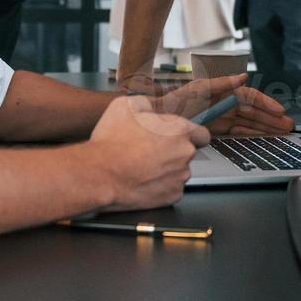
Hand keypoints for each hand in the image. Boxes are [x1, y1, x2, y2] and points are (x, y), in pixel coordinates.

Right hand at [88, 94, 209, 210]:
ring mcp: (180, 177)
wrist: (99, 175)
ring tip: (142, 166)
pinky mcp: (172, 196)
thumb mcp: (126, 104)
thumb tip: (151, 109)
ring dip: (166, 168)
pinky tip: (143, 179)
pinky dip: (160, 185)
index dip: (191, 134)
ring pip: (179, 171)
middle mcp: (185, 154)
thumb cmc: (111, 141)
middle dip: (173, 150)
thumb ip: (147, 104)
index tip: (181, 138)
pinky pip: (171, 188)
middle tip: (149, 150)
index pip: (201, 133)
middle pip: (187, 152)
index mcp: (179, 130)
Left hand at [157, 74, 294, 136]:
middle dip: (272, 119)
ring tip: (281, 134)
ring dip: (265, 128)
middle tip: (288, 127)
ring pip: (249, 123)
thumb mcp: (198, 89)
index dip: (267, 104)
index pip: (250, 98)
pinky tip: (262, 139)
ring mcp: (221, 118)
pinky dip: (252, 135)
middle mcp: (224, 104)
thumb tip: (243, 76)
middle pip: (254, 112)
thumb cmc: (175, 102)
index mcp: (223, 92)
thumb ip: (221, 83)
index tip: (280, 111)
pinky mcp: (217, 131)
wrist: (158, 121)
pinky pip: (239, 133)